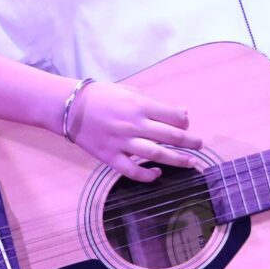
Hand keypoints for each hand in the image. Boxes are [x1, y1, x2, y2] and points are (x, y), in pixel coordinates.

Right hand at [69, 80, 203, 180]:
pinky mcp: (109, 156)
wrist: (69, 107)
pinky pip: (132, 171)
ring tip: (191, 162)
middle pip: (170, 136)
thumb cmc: (101, 96)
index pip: (173, 116)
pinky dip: (147, 175)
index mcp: (139, 106)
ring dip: (177, 159)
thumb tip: (183, 112)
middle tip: (200, 145)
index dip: (185, 122)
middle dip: (190, 141)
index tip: (186, 125)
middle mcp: (133, 124)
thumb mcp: (130, 92)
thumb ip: (156, 104)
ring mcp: (121, 142)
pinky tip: (157, 174)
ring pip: (156, 154)